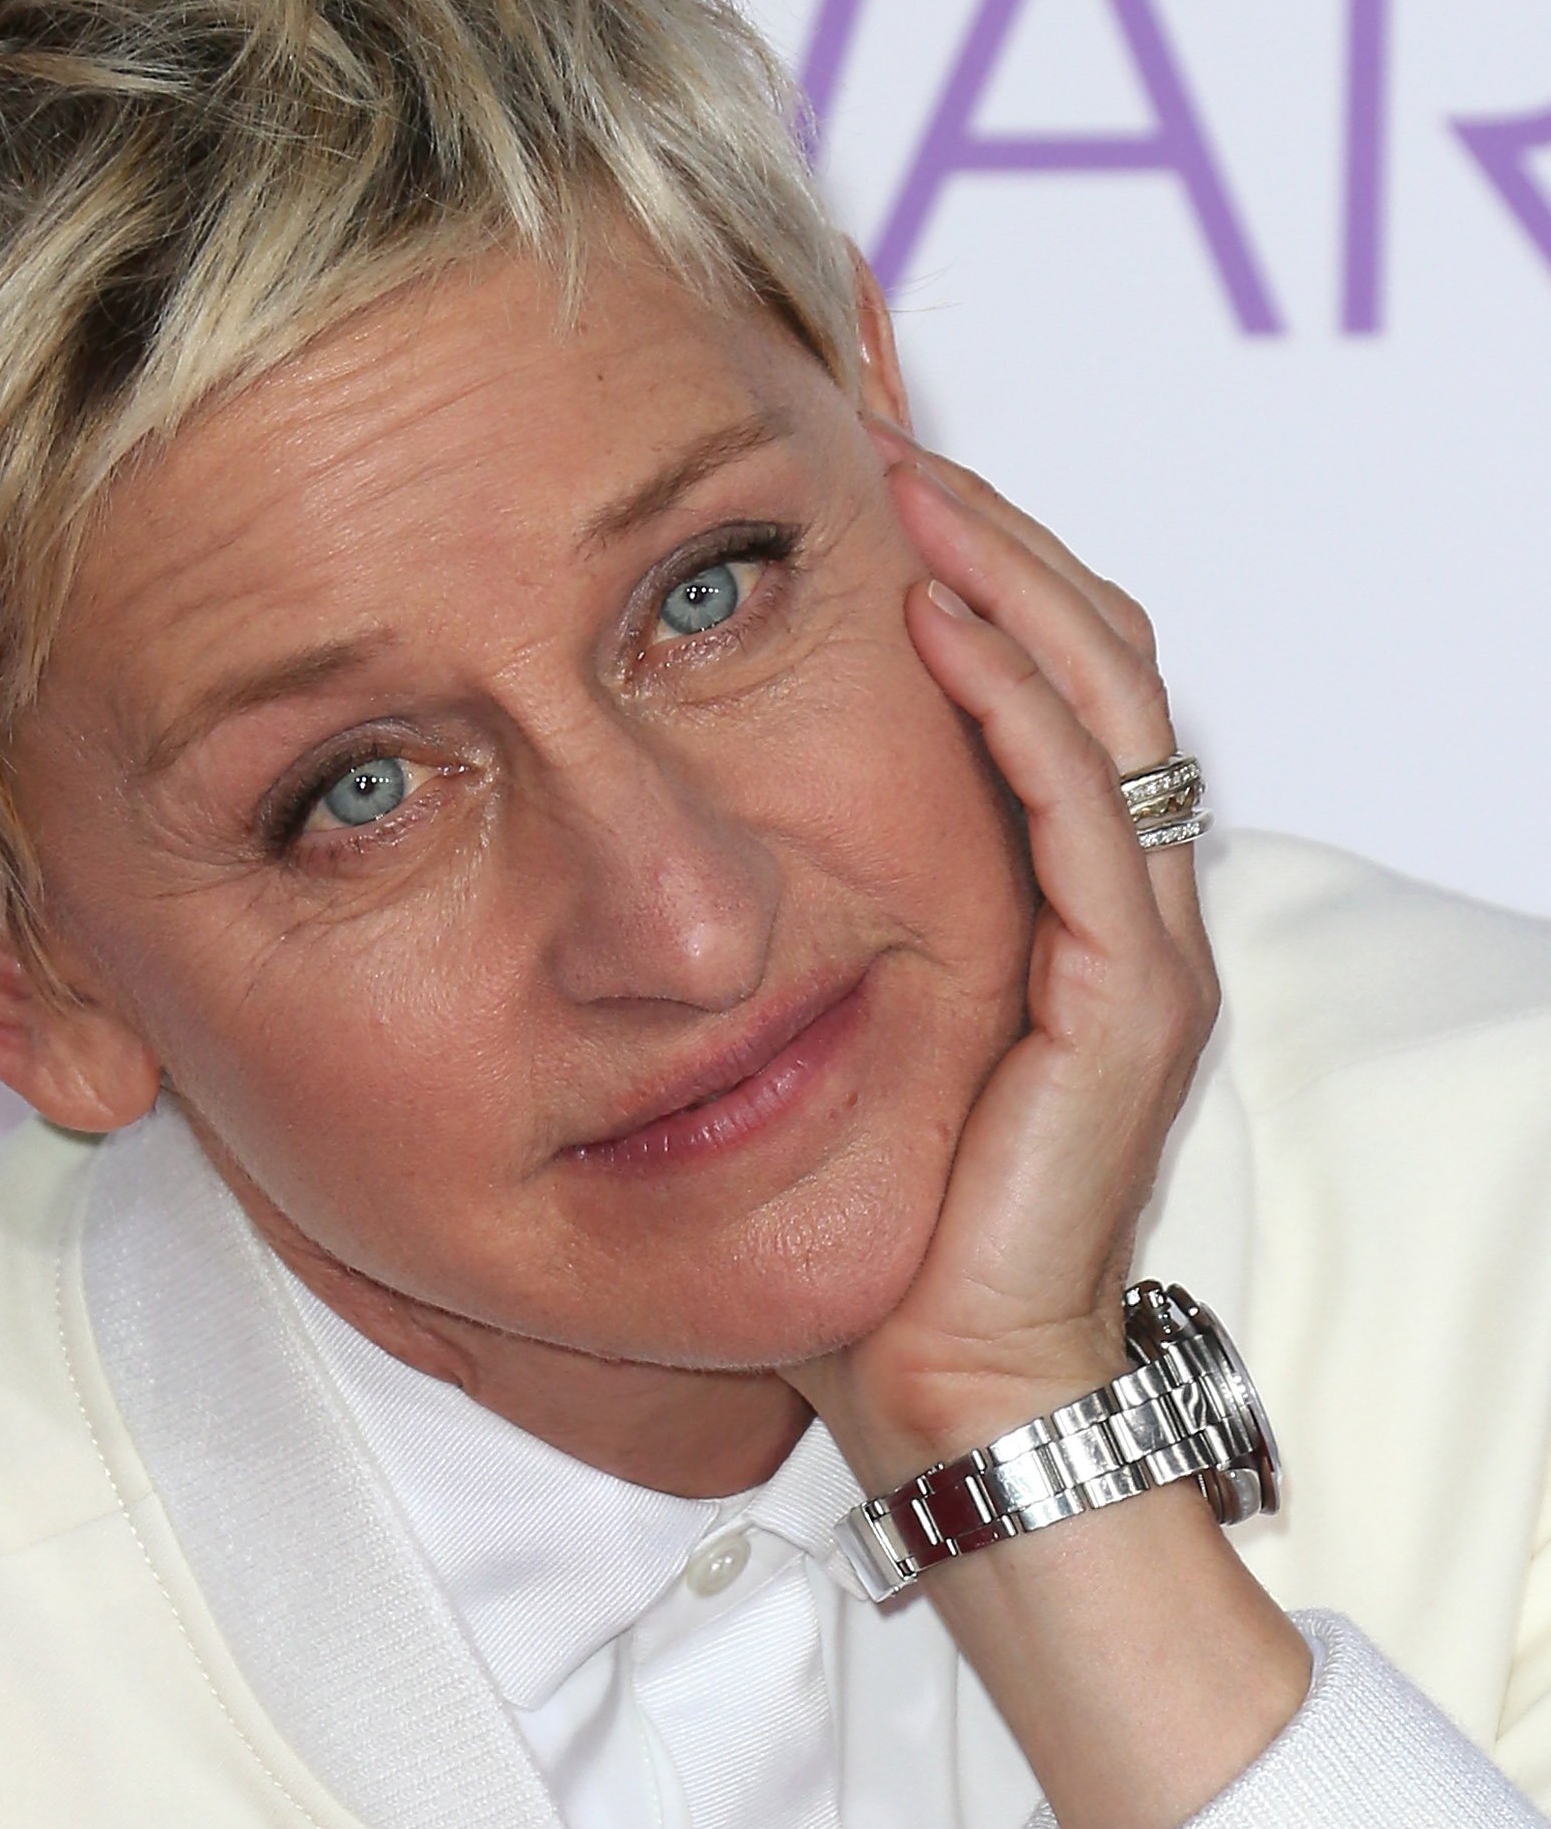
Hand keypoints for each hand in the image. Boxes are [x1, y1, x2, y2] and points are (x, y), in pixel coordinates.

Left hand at [785, 427, 1219, 1493]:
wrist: (937, 1384)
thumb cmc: (867, 1222)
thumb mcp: (830, 1033)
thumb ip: (815, 924)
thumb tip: (692, 827)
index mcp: (1058, 904)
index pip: (1050, 687)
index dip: (976, 573)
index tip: (856, 491)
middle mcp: (1119, 905)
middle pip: (1096, 655)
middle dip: (993, 535)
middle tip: (880, 444)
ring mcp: (1138, 946)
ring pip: (1107, 698)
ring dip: (1009, 578)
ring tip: (908, 491)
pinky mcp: (1131, 996)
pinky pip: (1086, 806)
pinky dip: (1020, 702)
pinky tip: (938, 625)